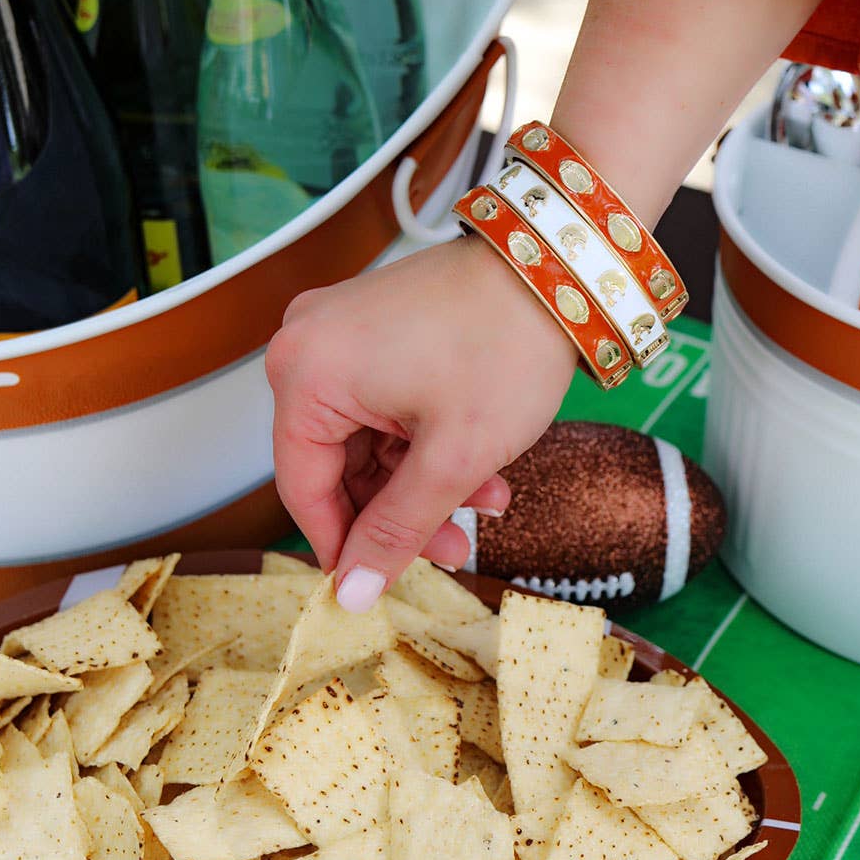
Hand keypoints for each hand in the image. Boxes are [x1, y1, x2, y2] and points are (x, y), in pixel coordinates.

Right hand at [265, 232, 578, 610]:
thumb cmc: (505, 343)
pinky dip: (426, 438)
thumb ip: (395, 530)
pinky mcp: (378, 327)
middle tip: (453, 545)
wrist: (556, 269)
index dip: (341, 544)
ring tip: (487, 498)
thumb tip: (352, 590)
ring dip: (425, 478)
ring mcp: (344, 331)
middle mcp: (310, 345)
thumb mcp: (451, 458)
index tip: (372, 582)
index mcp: (306, 373)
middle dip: (401, 509)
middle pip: (337, 463)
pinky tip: (480, 463)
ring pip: (369, 438)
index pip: (302, 487)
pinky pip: (385, 403)